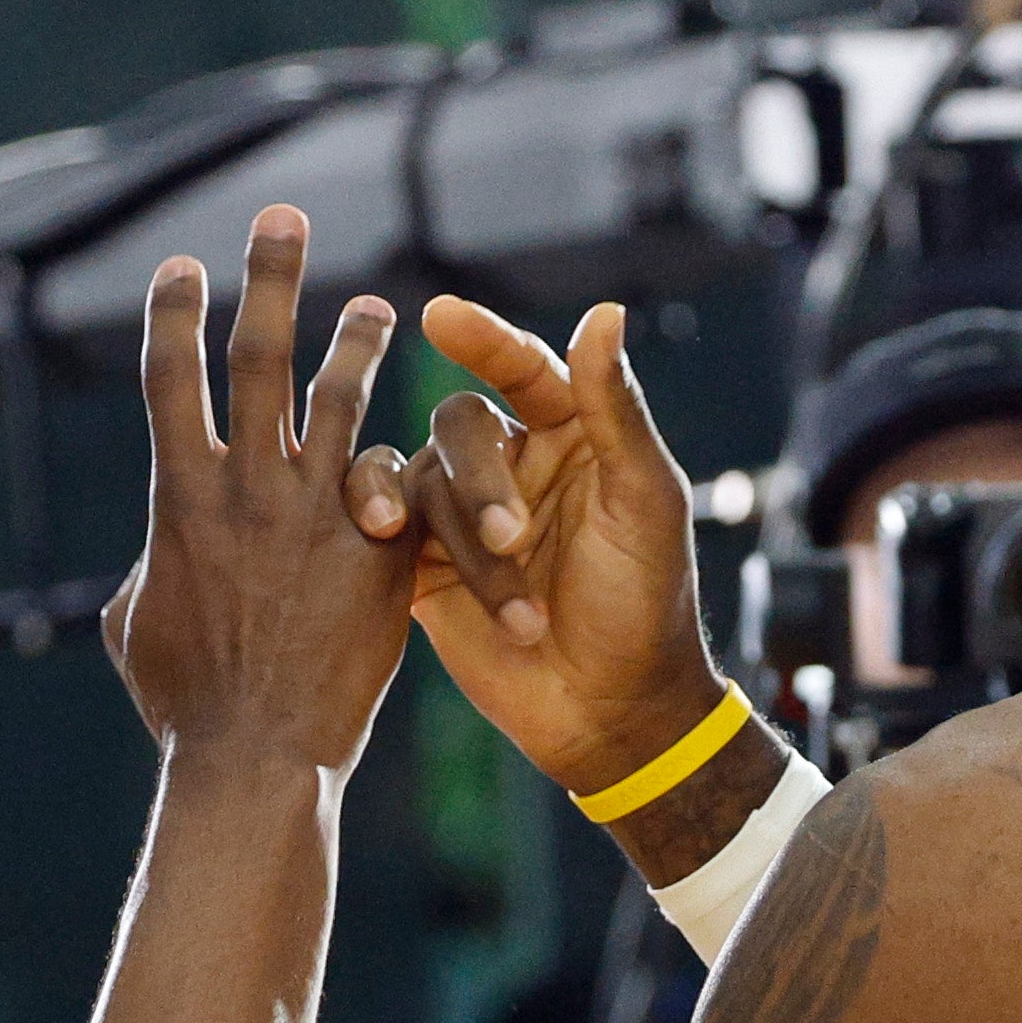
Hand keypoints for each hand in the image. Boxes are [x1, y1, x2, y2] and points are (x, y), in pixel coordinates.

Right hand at [100, 207, 410, 772]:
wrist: (259, 757)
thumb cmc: (186, 707)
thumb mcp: (136, 628)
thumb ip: (148, 574)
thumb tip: (145, 566)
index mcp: (177, 496)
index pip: (169, 377)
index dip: (172, 314)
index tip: (180, 266)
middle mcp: (246, 488)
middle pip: (257, 356)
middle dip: (268, 277)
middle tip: (283, 215)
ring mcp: (315, 514)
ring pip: (341, 399)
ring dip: (357, 341)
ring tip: (376, 306)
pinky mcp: (375, 549)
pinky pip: (398, 476)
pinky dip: (412, 445)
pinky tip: (428, 417)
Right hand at [351, 294, 724, 799]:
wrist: (610, 712)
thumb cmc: (645, 603)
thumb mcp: (643, 501)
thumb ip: (614, 410)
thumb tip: (603, 311)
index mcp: (570, 435)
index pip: (521, 368)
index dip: (483, 339)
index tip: (442, 316)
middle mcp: (509, 466)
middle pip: (459, 427)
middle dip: (481, 478)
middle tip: (516, 541)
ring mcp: (458, 518)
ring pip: (420, 481)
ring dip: (458, 535)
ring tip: (504, 590)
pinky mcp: (418, 569)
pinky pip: (376, 526)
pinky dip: (376, 528)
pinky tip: (385, 543)